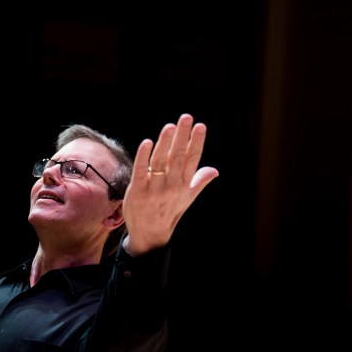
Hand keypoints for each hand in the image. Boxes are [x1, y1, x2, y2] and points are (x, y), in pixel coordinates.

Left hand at [122, 113, 218, 255]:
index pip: (193, 159)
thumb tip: (214, 170)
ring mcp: (154, 188)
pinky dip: (143, 157)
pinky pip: (141, 171)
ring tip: (170, 127)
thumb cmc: (169, 212)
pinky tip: (147, 143)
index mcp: (184, 184)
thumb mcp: (186, 198)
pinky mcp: (137, 191)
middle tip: (186, 118)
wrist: (150, 234)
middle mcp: (172, 185)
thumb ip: (198, 182)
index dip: (196, 142)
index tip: (200, 126)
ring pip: (160, 161)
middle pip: (178, 157)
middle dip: (182, 136)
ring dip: (165, 143)